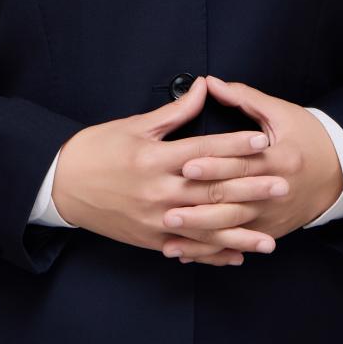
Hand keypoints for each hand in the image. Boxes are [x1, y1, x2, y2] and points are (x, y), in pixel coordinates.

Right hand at [50, 76, 289, 263]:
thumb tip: (202, 86)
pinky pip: (187, 248)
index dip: (235, 145)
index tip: (263, 141)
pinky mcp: (149, 238)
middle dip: (250, 188)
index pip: (204, 151)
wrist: (60, 184)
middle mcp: (158, 191)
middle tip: (281, 185)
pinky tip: (237, 256)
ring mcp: (154, 219)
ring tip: (269, 238)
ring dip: (240, 233)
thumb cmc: (97, 149)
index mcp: (155, 159)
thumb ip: (174, 112)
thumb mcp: (133, 126)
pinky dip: (213, 254)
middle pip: (211, 190)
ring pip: (205, 227)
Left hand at [159, 74, 342, 264]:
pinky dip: (212, 250)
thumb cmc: (308, 136)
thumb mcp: (281, 113)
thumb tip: (209, 82)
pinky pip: (237, 243)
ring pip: (233, 229)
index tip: (185, 165)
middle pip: (235, 202)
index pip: (243, 164)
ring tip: (171, 235)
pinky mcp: (271, 231)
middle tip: (168, 211)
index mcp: (282, 159)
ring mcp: (275, 216)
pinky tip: (186, 252)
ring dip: (201, 235)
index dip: (214, 165)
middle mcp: (279, 193)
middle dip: (200, 209)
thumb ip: (244, 98)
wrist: (341, 171)